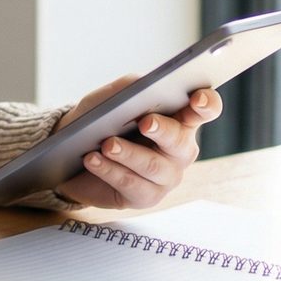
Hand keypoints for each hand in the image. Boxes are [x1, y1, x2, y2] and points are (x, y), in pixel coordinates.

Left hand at [50, 76, 222, 210]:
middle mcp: (180, 150)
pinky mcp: (147, 197)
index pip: (204, 110)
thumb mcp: (110, 98)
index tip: (197, 99)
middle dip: (163, 130)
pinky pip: (132, 185)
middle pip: (180, 141)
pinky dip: (110, 170)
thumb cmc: (101, 122)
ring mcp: (167, 177)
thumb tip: (140, 83)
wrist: (74, 156)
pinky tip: (93, 160)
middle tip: (145, 123)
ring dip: (129, 153)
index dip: (206, 104)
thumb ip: (128, 87)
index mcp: (179, 119)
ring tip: (107, 145)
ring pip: (153, 166)